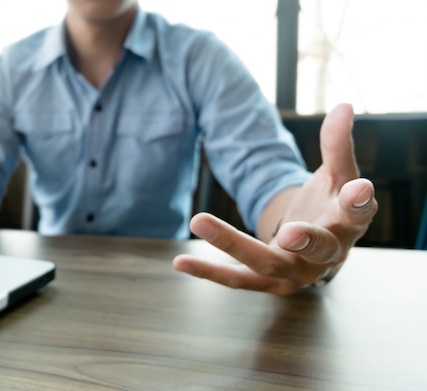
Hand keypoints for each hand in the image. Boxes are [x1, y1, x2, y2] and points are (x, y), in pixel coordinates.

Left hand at [173, 104, 377, 294]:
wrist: (317, 247)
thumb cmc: (330, 206)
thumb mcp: (337, 175)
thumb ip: (337, 145)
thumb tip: (344, 106)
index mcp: (348, 225)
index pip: (358, 214)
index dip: (358, 203)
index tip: (359, 188)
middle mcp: (327, 255)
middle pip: (316, 248)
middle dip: (304, 239)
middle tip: (289, 231)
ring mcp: (296, 273)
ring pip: (266, 264)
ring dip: (233, 244)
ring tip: (199, 220)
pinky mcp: (267, 282)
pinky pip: (237, 278)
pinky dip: (209, 272)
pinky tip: (181, 262)